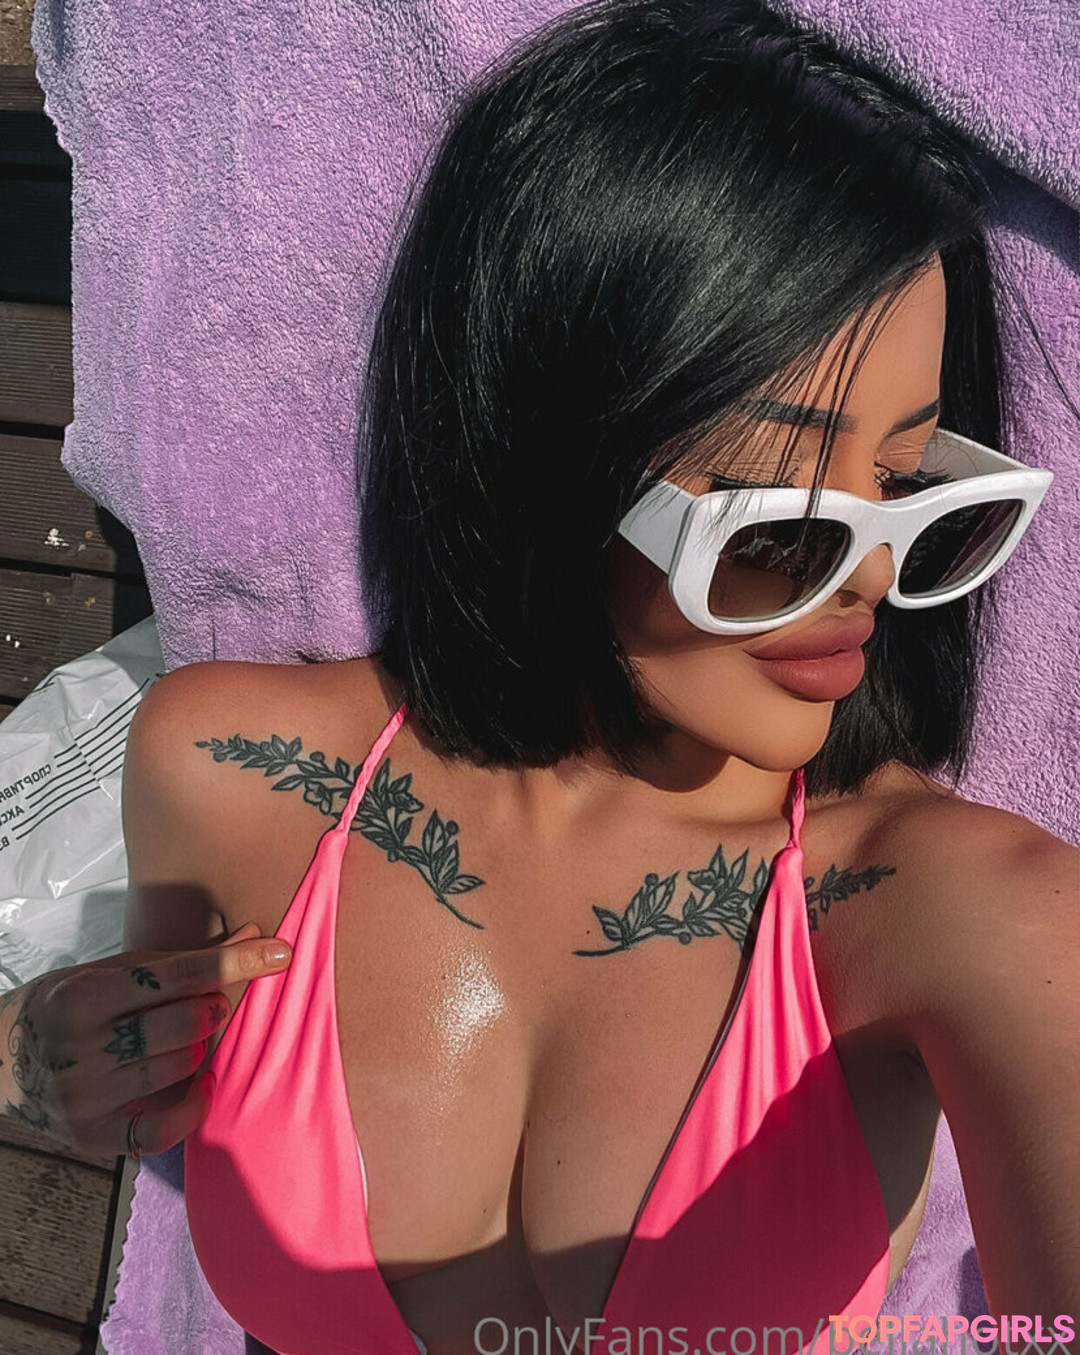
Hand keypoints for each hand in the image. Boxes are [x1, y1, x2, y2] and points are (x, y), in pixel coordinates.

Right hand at [0, 922, 290, 1158]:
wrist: (5, 1057)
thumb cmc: (74, 1002)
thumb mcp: (115, 969)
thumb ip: (184, 959)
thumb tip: (255, 932)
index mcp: (85, 995)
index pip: (178, 975)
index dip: (236, 962)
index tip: (280, 953)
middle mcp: (81, 1048)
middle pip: (183, 1025)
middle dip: (212, 1009)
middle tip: (211, 1005)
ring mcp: (85, 1097)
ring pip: (179, 1069)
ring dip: (199, 1050)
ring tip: (189, 1038)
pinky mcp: (93, 1137)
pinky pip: (162, 1129)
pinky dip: (193, 1108)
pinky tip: (202, 1085)